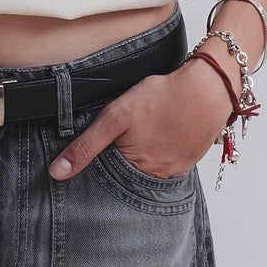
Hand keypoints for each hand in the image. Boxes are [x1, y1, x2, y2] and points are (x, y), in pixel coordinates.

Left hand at [47, 56, 234, 180]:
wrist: (209, 87)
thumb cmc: (163, 97)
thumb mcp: (116, 117)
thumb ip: (85, 146)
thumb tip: (57, 173)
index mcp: (135, 170)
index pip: (106, 179)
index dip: (98, 165)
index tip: (101, 148)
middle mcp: (156, 177)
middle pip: (127, 177)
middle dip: (120, 162)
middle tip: (126, 135)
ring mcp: (175, 171)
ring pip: (147, 171)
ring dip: (140, 158)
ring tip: (143, 134)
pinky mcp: (189, 161)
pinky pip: (167, 164)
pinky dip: (159, 153)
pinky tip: (158, 136)